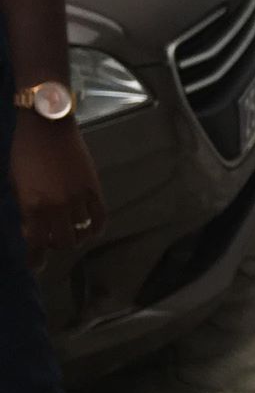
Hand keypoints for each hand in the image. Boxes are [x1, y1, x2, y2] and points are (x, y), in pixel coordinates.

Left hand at [10, 114, 105, 265]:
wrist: (48, 126)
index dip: (36, 259)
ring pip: (81, 233)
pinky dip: (95, 228)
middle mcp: (56, 206)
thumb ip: (24, 208)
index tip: (36, 266)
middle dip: (55, 245)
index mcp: (32, 204)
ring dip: (75, 237)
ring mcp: (77, 198)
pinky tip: (90, 229)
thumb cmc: (25, 151)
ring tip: (71, 232)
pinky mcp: (93, 189)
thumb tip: (31, 229)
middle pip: (62, 242)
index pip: (36, 242)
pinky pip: (99, 218)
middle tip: (52, 240)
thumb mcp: (16, 182)